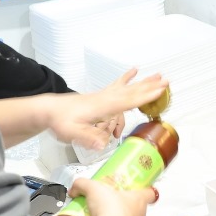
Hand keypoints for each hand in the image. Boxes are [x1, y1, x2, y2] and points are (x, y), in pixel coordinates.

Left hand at [46, 71, 165, 148]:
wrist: (49, 110)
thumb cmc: (60, 121)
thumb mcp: (72, 133)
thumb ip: (87, 137)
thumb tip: (102, 145)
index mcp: (102, 107)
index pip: (128, 101)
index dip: (144, 97)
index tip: (159, 91)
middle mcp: (105, 98)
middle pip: (132, 91)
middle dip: (150, 87)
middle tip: (166, 81)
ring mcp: (104, 95)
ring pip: (128, 87)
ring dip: (144, 82)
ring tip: (158, 75)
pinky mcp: (101, 96)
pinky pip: (118, 85)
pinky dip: (128, 77)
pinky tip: (134, 71)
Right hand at [69, 176, 155, 215]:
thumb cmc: (108, 208)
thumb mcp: (92, 188)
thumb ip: (82, 185)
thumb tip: (74, 188)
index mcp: (139, 200)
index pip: (150, 193)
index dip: (145, 190)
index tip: (138, 188)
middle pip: (137, 209)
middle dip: (125, 206)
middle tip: (111, 203)